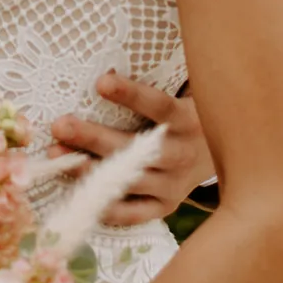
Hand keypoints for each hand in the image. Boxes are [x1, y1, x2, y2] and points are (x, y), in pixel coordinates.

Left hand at [49, 72, 214, 227]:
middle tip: (59, 125)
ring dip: (89, 169)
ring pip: (129, 180)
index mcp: (188, 120)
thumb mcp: (182, 95)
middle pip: (136, 148)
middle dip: (93, 136)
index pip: (160, 106)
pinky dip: (105, 206)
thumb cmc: (186, 116)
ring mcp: (175, 185)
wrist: (226, 156)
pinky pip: (132, 213)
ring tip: (57, 155)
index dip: (131, 95)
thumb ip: (155, 83)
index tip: (99, 83)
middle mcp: (183, 155)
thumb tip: (105, 69)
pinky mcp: (165, 207)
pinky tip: (77, 192)